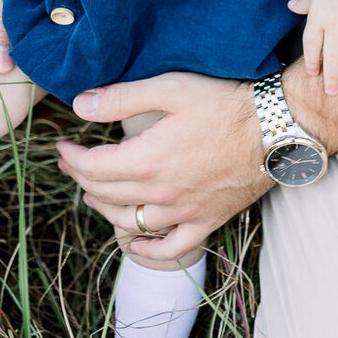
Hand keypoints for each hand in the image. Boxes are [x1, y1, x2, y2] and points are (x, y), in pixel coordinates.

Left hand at [55, 73, 266, 260]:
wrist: (276, 128)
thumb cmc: (224, 102)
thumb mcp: (170, 88)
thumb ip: (121, 98)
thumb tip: (79, 104)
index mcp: (146, 160)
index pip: (91, 167)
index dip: (71, 157)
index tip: (62, 145)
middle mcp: (160, 193)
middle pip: (105, 194)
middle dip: (80, 178)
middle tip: (70, 164)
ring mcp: (183, 212)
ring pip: (130, 222)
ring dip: (103, 209)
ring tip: (92, 194)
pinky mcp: (206, 221)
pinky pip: (170, 247)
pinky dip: (146, 249)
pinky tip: (132, 242)